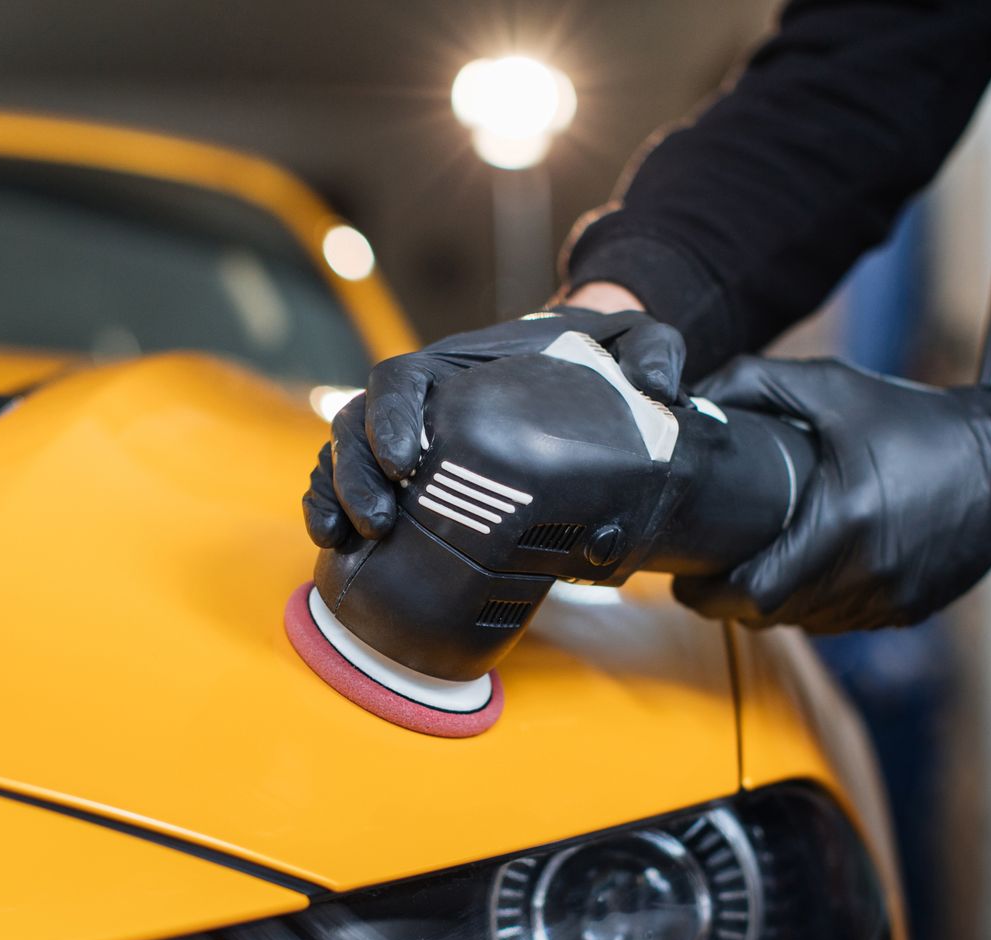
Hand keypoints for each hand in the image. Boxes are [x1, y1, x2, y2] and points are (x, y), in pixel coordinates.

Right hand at [302, 309, 684, 547]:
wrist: (576, 382)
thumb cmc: (591, 361)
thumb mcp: (631, 342)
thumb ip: (653, 349)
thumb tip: (658, 386)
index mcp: (457, 365)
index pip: (401, 378)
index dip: (391, 416)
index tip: (405, 460)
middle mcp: (420, 400)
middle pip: (357, 423)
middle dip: (355, 473)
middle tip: (381, 522)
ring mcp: (404, 436)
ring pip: (344, 456)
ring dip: (336, 496)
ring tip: (348, 540)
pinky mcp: (404, 474)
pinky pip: (349, 486)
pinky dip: (332, 510)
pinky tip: (335, 547)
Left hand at [672, 356, 990, 631]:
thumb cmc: (924, 424)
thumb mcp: (837, 389)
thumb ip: (758, 383)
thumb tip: (696, 395)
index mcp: (841, 525)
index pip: (752, 592)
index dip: (708, 594)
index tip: (685, 579)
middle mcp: (864, 574)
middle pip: (770, 617)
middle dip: (730, 603)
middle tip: (707, 579)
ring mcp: (888, 599)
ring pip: (804, 624)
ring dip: (772, 606)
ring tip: (752, 572)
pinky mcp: (907, 610)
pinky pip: (842, 622)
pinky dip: (815, 605)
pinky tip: (807, 573)